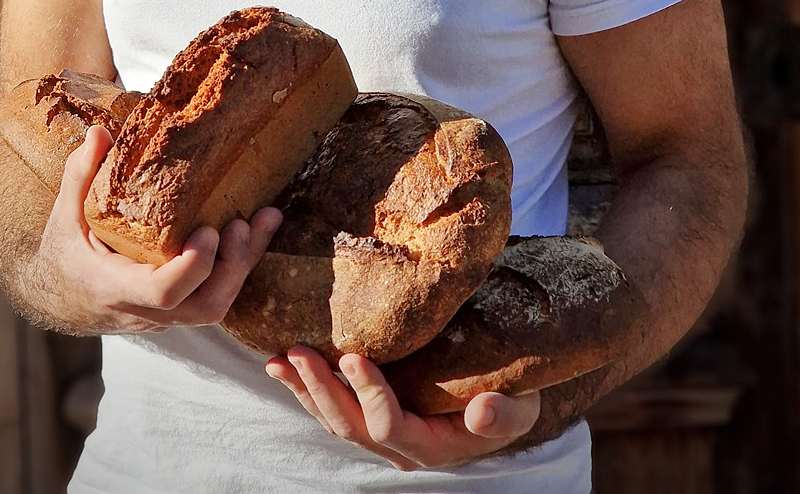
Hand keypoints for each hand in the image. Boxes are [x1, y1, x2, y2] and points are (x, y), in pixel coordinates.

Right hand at [26, 124, 282, 334]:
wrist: (62, 295)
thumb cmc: (65, 251)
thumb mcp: (64, 213)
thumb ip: (81, 174)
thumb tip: (100, 133)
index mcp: (114, 286)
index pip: (162, 293)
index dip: (192, 267)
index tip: (209, 230)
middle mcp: (145, 309)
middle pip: (204, 306)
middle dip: (233, 265)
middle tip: (242, 223)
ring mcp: (167, 314)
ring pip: (217, 303)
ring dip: (245, 262)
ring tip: (264, 218)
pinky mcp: (182, 305)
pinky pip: (218, 292)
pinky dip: (241, 262)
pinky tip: (259, 226)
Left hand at [266, 347, 540, 470]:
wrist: (504, 394)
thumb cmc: (513, 395)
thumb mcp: (519, 405)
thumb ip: (502, 414)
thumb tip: (482, 412)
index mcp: (431, 445)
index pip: (390, 427)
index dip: (369, 395)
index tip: (353, 356)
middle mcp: (399, 445)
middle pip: (350, 425)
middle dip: (322, 389)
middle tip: (299, 352)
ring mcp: (380, 432)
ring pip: (333, 419)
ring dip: (304, 389)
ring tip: (280, 359)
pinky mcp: (369, 414)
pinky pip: (332, 407)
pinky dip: (306, 387)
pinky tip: (284, 366)